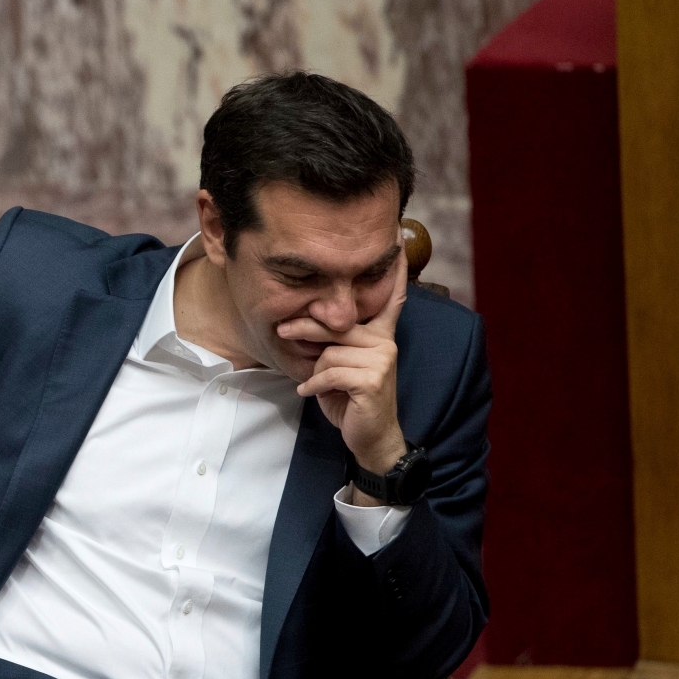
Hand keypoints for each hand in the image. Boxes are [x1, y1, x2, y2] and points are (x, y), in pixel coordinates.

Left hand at [286, 244, 409, 491]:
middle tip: (282, 331)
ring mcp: (382, 360)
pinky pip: (329, 372)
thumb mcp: (337, 366)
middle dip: (305, 329)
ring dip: (313, 369)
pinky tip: (312, 392)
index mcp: (379, 335)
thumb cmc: (349, 399)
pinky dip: (314, 384)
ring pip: (330, 351)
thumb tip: (300, 325)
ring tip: (314, 382)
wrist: (369, 437)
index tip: (396, 241)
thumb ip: (330, 343)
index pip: (391, 300)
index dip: (395, 274)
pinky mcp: (372, 380)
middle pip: (337, 324)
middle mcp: (385, 342)